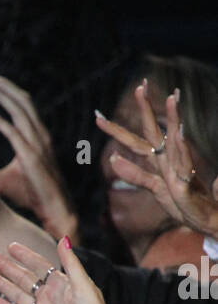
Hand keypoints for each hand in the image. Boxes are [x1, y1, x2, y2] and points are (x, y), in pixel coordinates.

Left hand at [0, 72, 78, 242]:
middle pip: (22, 99)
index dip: (7, 90)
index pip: (22, 104)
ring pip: (20, 109)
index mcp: (37, 135)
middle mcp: (40, 134)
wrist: (54, 210)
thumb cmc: (32, 195)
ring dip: (2, 94)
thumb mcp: (4, 179)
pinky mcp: (30, 156)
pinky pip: (13, 132)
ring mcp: (37, 143)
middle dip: (2, 85)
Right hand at [0, 236, 117, 303]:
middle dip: (9, 268)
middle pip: (25, 278)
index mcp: (61, 284)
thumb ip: (70, 262)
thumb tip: (64, 238)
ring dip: (4, 285)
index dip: (25, 256)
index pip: (40, 265)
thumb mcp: (83, 284)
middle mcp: (49, 296)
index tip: (11, 246)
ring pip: (18, 295)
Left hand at [96, 85, 217, 237]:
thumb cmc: (181, 202)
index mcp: (158, 161)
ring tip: (171, 99)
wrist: (205, 218)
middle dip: (146, 109)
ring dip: (173, 119)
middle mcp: (168, 160)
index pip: (135, 141)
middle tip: (141, 86)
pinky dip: (181, 149)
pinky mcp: (186, 184)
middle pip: (153, 131)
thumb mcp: (154, 188)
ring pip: (174, 140)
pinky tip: (180, 134)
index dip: (116, 130)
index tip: (97, 116)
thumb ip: (135, 175)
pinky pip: (184, 164)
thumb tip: (113, 158)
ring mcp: (179, 169)